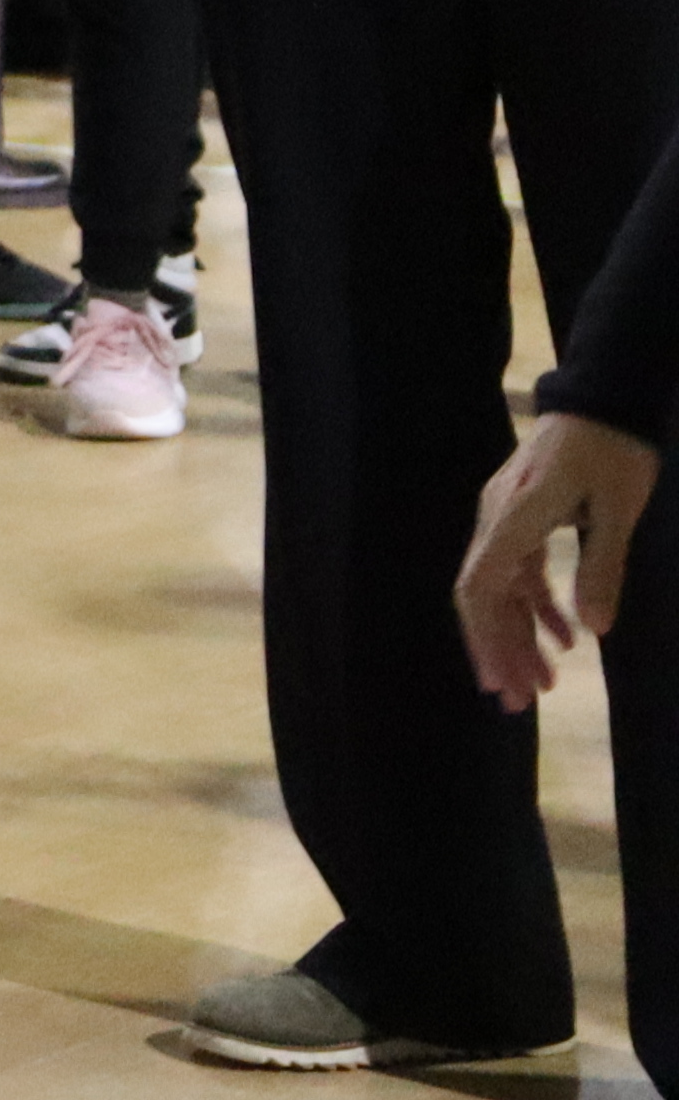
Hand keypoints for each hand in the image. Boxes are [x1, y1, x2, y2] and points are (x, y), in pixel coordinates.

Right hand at [457, 411, 659, 705]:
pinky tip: (566, 638)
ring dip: (519, 636)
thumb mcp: (618, 508)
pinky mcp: (523, 517)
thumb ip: (603, 566)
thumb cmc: (613, 449)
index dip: (487, 637)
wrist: (605, 397)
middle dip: (501, 650)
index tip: (503, 681)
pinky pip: (520, 573)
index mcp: (512, 518)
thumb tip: (593, 631)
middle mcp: (497, 521)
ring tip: (544, 683)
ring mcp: (506, 519)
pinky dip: (538, 609)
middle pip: (483, 596)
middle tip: (522, 702)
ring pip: (501, 589)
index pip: (480, 586)